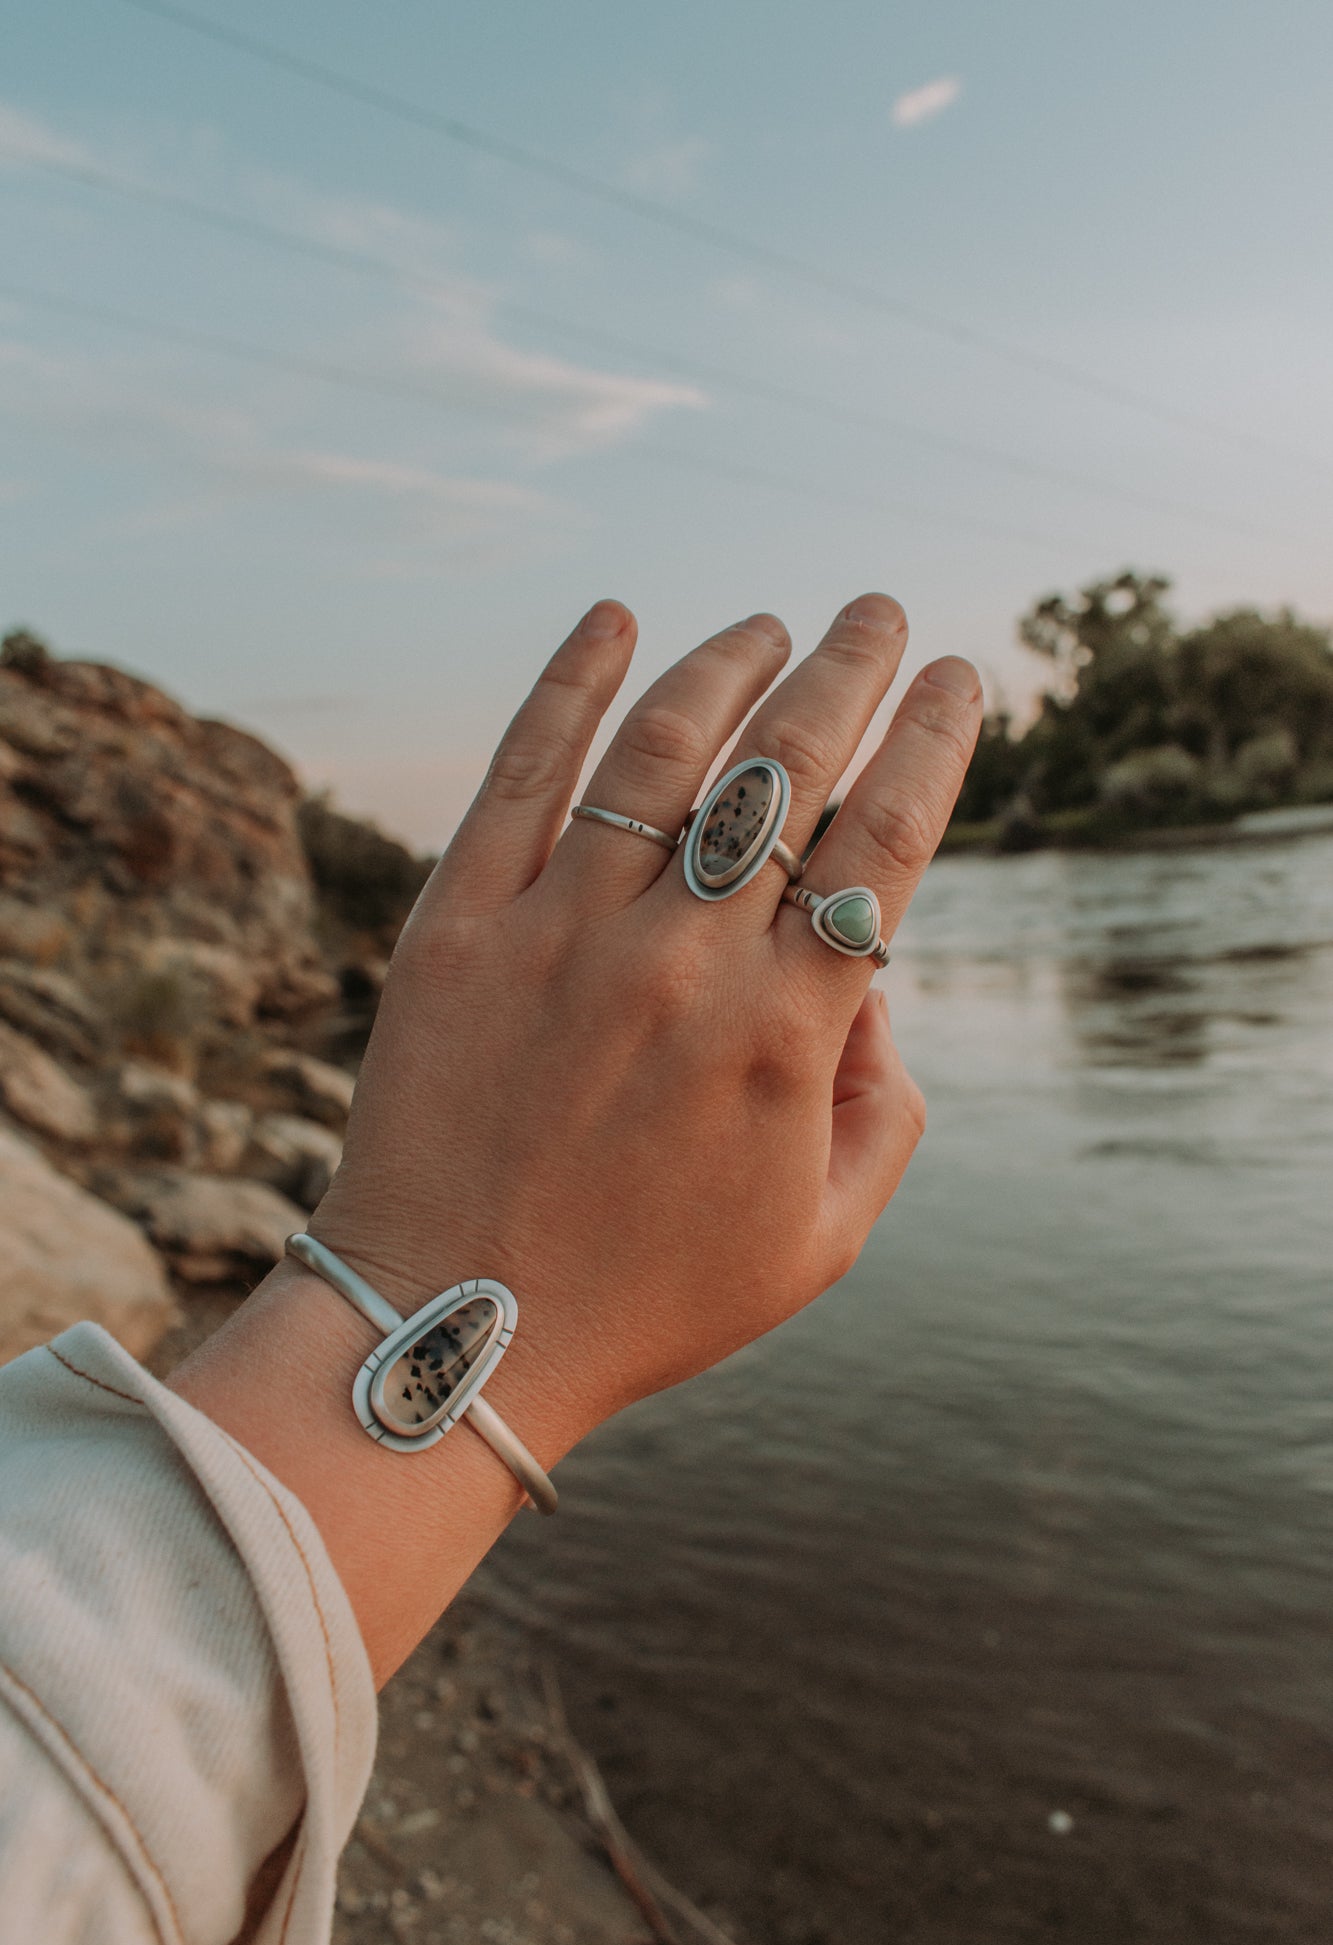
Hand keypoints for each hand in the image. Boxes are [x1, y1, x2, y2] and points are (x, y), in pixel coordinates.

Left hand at [310, 594, 980, 1442]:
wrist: (456, 1330)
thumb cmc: (650, 1297)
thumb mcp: (822, 1239)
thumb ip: (886, 1106)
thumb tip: (872, 977)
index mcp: (784, 1034)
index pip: (887, 839)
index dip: (932, 740)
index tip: (956, 677)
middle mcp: (681, 960)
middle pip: (789, 767)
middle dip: (853, 669)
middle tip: (881, 613)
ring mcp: (561, 930)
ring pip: (666, 751)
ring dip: (731, 663)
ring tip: (771, 623)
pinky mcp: (459, 925)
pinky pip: (523, 772)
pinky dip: (571, 682)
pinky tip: (613, 619)